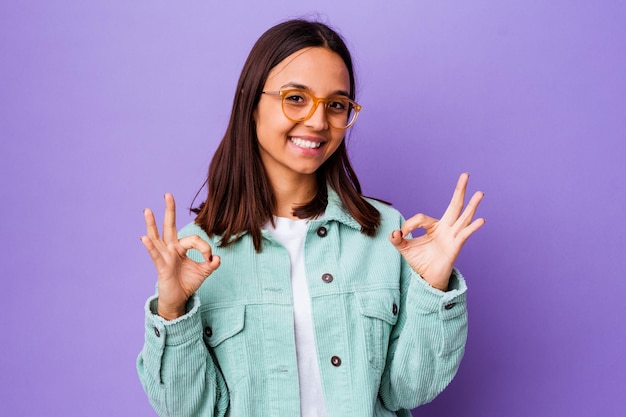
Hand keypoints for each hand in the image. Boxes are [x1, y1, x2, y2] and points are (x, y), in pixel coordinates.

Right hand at [140, 193, 220, 319]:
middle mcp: (171, 248)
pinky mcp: (161, 267)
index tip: (210, 260)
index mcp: (181, 247)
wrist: (179, 299)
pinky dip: (150, 246)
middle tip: (168, 194)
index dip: (205, 249)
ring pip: (157, 237)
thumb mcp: (203, 272)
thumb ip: (211, 264)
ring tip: (147, 210)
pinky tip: (144, 237)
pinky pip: (155, 255)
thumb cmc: (187, 283)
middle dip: (170, 210)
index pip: (194, 240)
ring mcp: (164, 256)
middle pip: (170, 226)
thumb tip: (217, 258)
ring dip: (152, 224)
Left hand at [389, 173, 484, 290]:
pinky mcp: (455, 247)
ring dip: (472, 205)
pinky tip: (481, 220)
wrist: (428, 279)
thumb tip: (394, 232)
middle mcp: (446, 228)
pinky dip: (472, 228)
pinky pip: (464, 235)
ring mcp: (453, 237)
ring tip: (481, 193)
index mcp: (434, 227)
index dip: (409, 225)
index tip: (401, 234)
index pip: (422, 217)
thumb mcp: (404, 248)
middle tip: (466, 174)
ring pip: (463, 217)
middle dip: (460, 190)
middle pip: (454, 206)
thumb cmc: (420, 261)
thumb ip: (397, 239)